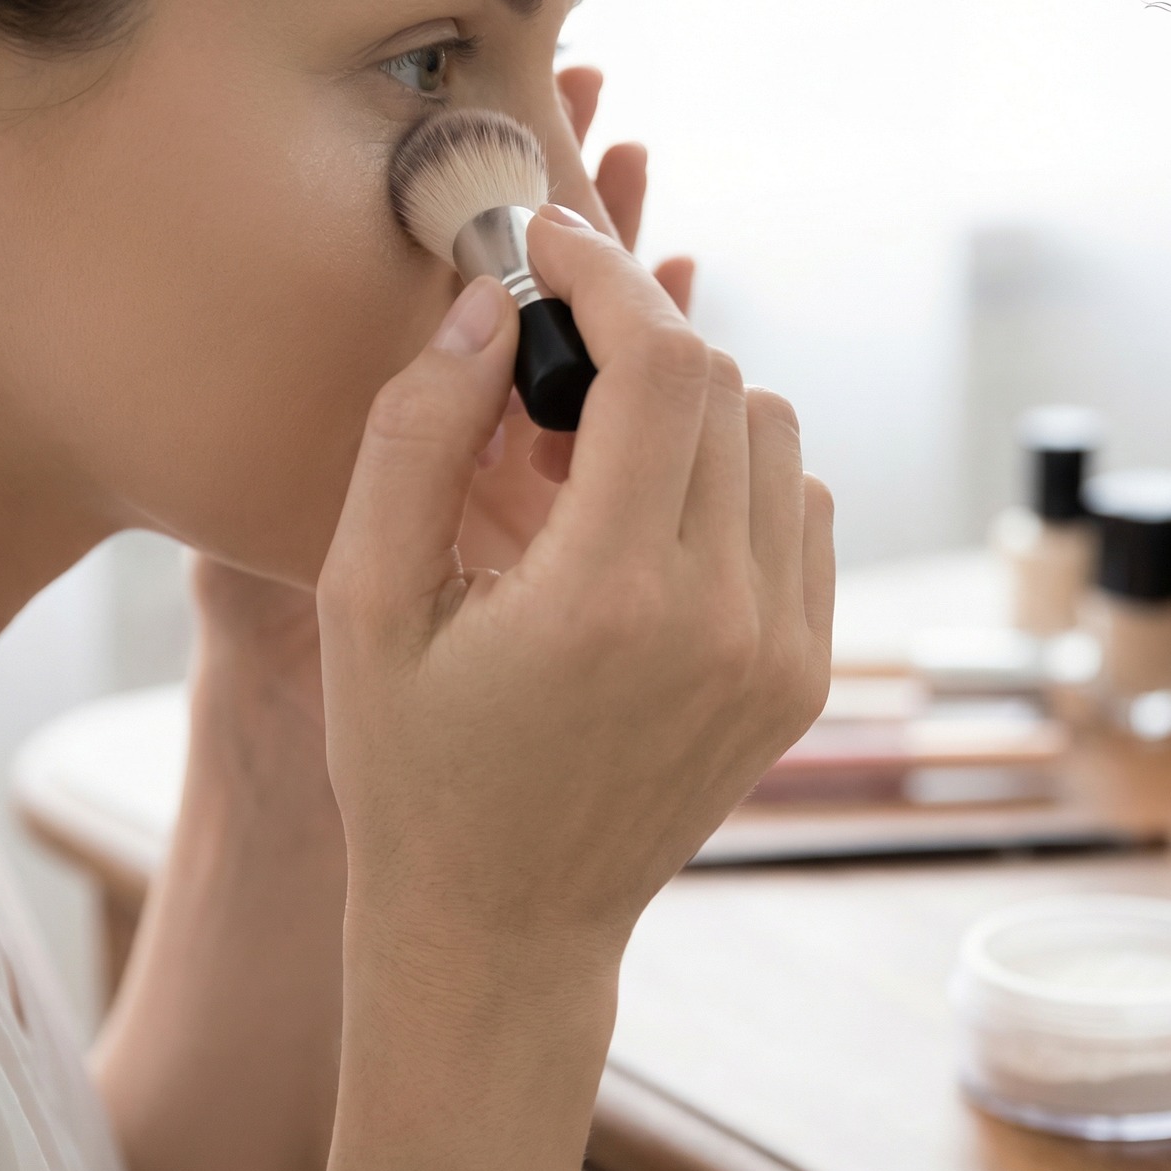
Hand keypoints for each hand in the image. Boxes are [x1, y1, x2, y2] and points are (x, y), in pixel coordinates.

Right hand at [318, 208, 835, 975]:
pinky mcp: (802, 678)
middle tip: (554, 383)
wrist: (507, 923)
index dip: (608, 274)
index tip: (550, 247)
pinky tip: (659, 528)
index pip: (665, 362)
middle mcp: (726, 619)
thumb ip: (418, 432)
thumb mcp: (367, 601)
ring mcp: (783, 654)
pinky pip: (801, 517)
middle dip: (641, 342)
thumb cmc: (416, 771)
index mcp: (613, 594)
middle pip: (730, 387)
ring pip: (778, 443)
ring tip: (600, 471)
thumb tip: (489, 308)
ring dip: (694, 413)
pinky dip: (739, 484)